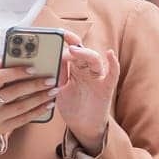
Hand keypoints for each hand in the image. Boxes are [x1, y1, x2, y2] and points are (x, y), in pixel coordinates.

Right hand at [0, 61, 59, 143]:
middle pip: (13, 93)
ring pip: (20, 107)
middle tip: (50, 80)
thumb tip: (1, 59)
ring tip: (53, 91)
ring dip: (39, 99)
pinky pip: (23, 120)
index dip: (16, 72)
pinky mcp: (3, 128)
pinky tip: (48, 105)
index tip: (33, 68)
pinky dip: (37, 112)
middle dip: (33, 86)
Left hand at [54, 30, 116, 150]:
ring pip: (94, 59)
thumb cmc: (71, 106)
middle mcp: (87, 69)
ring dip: (85, 53)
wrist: (82, 126)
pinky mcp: (106, 87)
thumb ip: (56, 74)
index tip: (56, 33)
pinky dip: (113, 63)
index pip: (71, 50)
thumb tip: (45, 58)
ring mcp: (97, 77)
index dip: (65, 41)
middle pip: (82, 51)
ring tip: (74, 50)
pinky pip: (112, 74)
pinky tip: (110, 54)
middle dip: (73, 44)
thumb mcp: (58, 89)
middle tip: (62, 38)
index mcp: (74, 67)